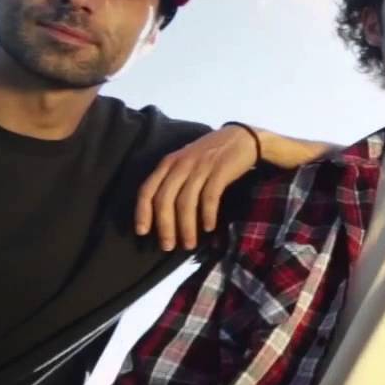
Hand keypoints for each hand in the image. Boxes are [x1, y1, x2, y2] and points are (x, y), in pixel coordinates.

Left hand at [135, 124, 259, 251]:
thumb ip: (172, 179)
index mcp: (168, 163)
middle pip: (165, 199)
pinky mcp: (220, 171)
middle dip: (165, 226)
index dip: (143, 212)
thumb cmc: (211, 155)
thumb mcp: (185, 162)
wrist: (241, 138)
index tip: (142, 232)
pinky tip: (208, 227)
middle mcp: (181, 165)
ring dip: (186, 227)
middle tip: (168, 246)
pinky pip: (209, 197)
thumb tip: (161, 212)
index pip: (147, 190)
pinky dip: (207, 215)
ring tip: (189, 244)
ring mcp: (200, 167)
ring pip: (186, 202)